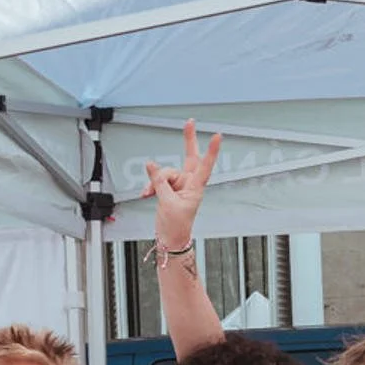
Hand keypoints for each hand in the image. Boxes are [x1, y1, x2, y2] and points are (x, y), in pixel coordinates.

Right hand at [149, 119, 222, 250]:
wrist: (170, 240)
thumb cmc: (176, 226)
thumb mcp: (166, 203)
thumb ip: (159, 182)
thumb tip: (151, 165)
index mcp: (195, 188)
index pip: (205, 165)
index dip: (211, 151)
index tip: (218, 136)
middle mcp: (189, 184)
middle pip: (189, 157)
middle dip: (188, 140)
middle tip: (189, 123)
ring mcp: (179, 186)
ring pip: (165, 172)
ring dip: (154, 182)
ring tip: (149, 193)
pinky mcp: (169, 189)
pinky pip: (158, 180)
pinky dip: (151, 186)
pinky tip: (146, 194)